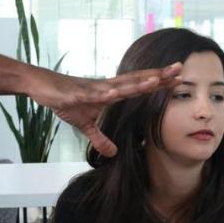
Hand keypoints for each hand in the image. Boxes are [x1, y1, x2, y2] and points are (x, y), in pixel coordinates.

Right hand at [31, 63, 182, 156]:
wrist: (42, 87)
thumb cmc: (65, 100)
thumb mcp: (84, 126)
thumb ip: (100, 139)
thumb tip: (112, 154)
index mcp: (111, 93)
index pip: (140, 86)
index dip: (158, 82)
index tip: (178, 79)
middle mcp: (106, 87)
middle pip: (137, 80)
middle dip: (158, 75)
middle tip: (180, 68)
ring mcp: (93, 89)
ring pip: (120, 85)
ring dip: (137, 82)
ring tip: (157, 79)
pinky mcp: (77, 93)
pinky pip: (92, 94)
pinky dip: (102, 93)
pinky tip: (113, 93)